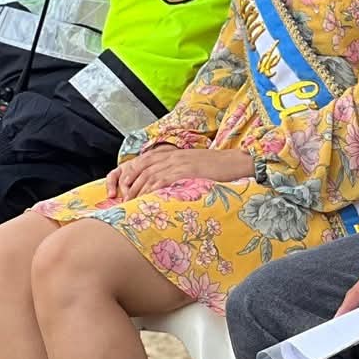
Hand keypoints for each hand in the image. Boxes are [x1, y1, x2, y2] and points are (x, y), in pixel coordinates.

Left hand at [106, 146, 252, 199]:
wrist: (237, 163)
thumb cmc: (217, 168)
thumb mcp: (191, 164)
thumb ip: (174, 169)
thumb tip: (158, 187)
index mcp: (171, 153)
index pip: (140, 162)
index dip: (126, 176)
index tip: (120, 191)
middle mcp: (171, 156)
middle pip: (139, 169)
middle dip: (127, 186)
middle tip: (123, 201)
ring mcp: (178, 163)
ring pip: (147, 176)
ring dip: (136, 191)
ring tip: (131, 205)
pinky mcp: (185, 171)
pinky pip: (161, 180)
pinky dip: (150, 191)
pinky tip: (147, 200)